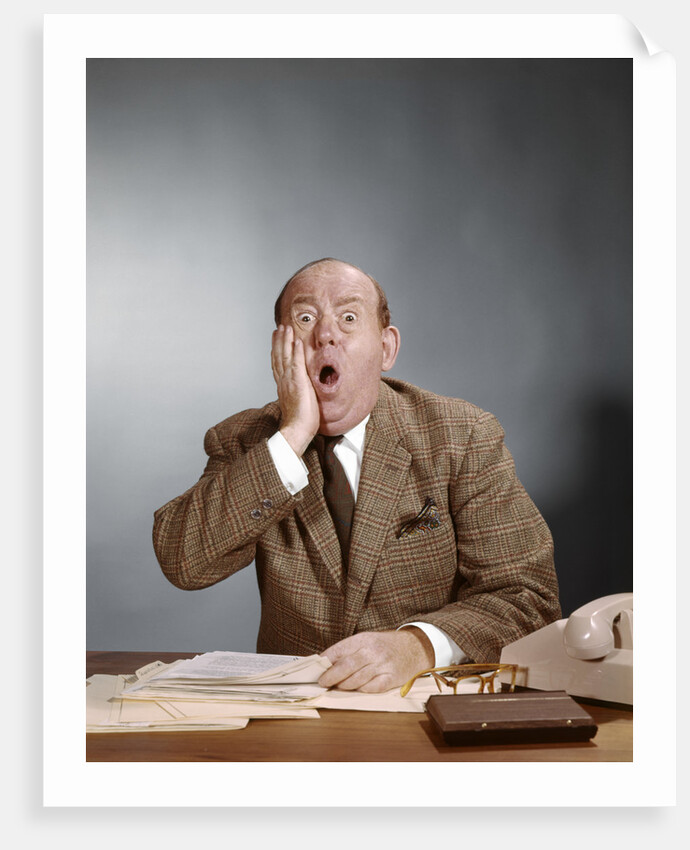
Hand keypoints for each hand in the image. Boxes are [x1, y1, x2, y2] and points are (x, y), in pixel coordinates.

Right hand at [271, 324, 319, 455]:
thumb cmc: (300, 422)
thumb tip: (300, 390)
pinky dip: (295, 351)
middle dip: (278, 341)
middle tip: (279, 327)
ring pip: (284, 356)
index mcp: (282, 385)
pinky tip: (297, 341)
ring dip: (285, 341)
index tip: (276, 338)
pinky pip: (296, 363)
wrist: (297, 430)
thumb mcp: (296, 402)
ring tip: (286, 328)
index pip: (277, 364)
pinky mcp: (298, 382)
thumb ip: (296, 392)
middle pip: (278, 356)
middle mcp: (283, 381)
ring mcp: (289, 380)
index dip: (275, 350)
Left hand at [318, 628, 434, 692]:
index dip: (325, 661)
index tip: (317, 669)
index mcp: (364, 639)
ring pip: (357, 679)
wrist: (415, 647)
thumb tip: (326, 663)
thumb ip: (349, 650)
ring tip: (337, 687)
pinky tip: (357, 688)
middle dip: (331, 676)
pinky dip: (362, 690)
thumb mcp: (368, 640)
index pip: (339, 650)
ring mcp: (383, 665)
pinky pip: (372, 688)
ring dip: (344, 685)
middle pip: (346, 666)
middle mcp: (373, 651)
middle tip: (323, 682)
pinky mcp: (392, 678)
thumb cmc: (386, 645)